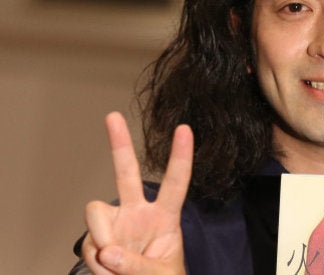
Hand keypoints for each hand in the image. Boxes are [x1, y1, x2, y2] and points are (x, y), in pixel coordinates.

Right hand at [82, 112, 192, 274]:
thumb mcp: (161, 274)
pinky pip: (88, 244)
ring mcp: (116, 224)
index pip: (176, 183)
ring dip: (100, 239)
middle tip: (112, 116)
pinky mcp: (97, 240)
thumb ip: (137, 266)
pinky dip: (95, 263)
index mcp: (166, 217)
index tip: (184, 128)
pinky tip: (107, 272)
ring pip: (95, 212)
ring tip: (114, 266)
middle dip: (120, 145)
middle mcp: (139, 213)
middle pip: (127, 174)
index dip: (180, 156)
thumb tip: (107, 251)